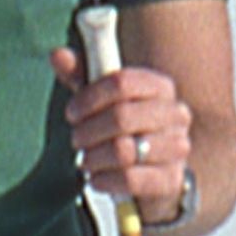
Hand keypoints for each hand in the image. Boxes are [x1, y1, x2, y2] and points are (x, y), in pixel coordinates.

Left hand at [55, 44, 195, 223]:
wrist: (152, 170)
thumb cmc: (124, 128)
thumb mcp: (102, 99)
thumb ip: (81, 75)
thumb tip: (57, 55)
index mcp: (159, 86)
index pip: (121, 83)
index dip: (89, 98)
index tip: (71, 113)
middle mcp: (175, 114)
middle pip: (121, 117)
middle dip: (88, 131)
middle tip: (76, 140)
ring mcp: (177, 147)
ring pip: (123, 151)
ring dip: (94, 157)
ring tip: (86, 160)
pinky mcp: (172, 179)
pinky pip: (130, 179)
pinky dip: (104, 180)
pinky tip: (96, 178)